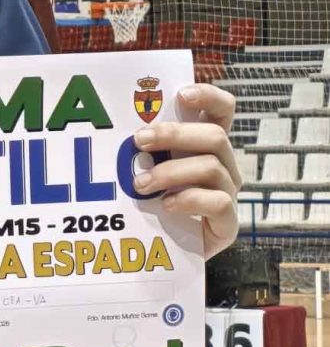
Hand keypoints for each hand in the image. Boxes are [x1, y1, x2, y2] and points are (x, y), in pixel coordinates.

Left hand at [131, 83, 239, 259]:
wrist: (158, 252)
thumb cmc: (149, 202)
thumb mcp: (146, 168)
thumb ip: (145, 147)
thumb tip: (120, 125)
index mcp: (205, 145)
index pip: (223, 110)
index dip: (209, 96)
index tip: (182, 94)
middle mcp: (223, 166)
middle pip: (215, 136)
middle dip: (175, 134)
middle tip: (139, 141)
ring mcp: (228, 194)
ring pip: (212, 167)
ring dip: (171, 171)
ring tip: (141, 183)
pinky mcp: (227, 224)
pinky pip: (219, 202)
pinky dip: (189, 199)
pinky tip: (165, 205)